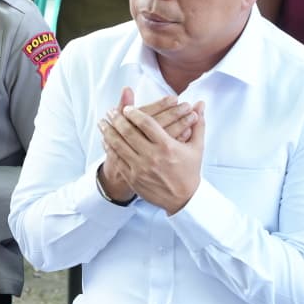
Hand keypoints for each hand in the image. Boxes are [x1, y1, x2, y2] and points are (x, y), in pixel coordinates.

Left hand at [104, 96, 205, 214]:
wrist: (184, 199)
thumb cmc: (190, 171)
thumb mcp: (196, 147)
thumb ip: (197, 124)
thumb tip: (200, 104)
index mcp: (167, 146)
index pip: (146, 123)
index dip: (134, 113)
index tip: (127, 108)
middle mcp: (152, 156)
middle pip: (129, 132)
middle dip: (117, 119)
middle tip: (110, 112)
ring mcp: (140, 168)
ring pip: (119, 145)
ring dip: (108, 131)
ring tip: (103, 122)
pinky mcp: (133, 178)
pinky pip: (117, 160)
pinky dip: (109, 148)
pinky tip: (105, 140)